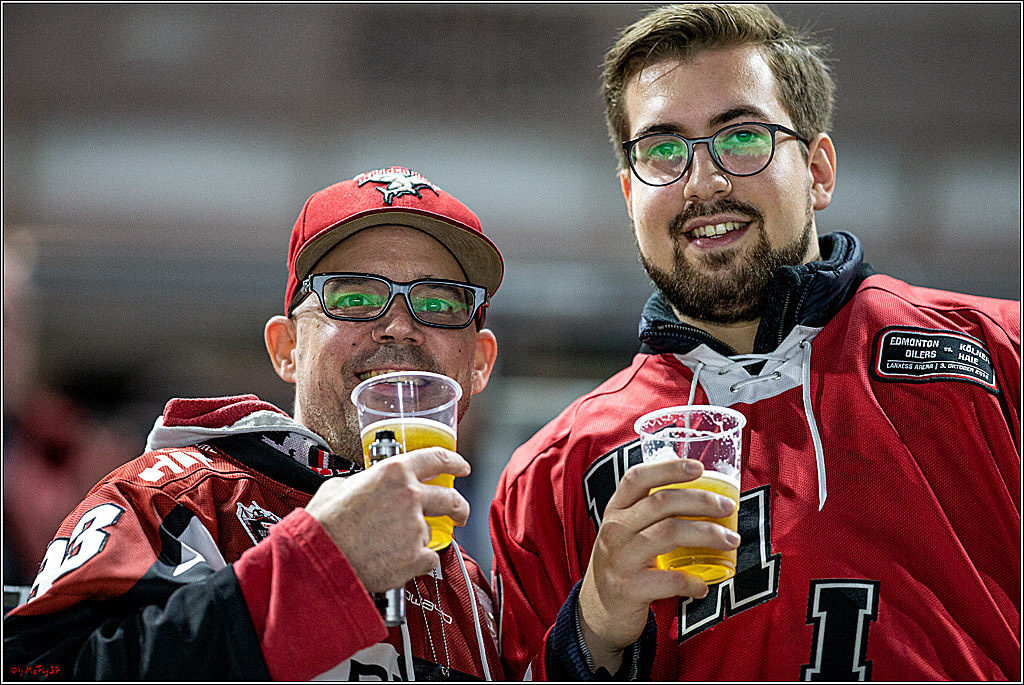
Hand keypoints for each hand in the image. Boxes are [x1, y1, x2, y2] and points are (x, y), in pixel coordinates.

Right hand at [305, 447, 470, 593]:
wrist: (320, 558)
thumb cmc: (325, 524)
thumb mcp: (340, 486)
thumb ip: (364, 482)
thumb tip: (365, 486)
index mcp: (394, 472)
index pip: (437, 459)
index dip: (454, 462)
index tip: (462, 467)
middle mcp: (410, 496)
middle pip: (450, 498)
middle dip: (459, 507)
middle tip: (459, 513)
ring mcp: (416, 527)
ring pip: (432, 532)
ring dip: (420, 539)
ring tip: (395, 547)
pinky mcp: (417, 557)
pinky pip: (429, 559)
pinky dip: (418, 562)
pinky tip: (398, 562)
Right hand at [578, 459, 738, 672]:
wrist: (599, 610)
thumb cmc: (623, 563)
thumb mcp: (626, 531)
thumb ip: (651, 513)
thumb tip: (705, 495)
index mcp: (616, 509)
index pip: (638, 477)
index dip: (669, 468)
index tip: (698, 467)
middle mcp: (615, 529)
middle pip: (662, 502)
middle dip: (701, 501)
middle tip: (728, 507)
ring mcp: (620, 557)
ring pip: (669, 533)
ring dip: (707, 534)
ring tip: (731, 540)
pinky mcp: (629, 587)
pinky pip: (670, 579)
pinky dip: (693, 581)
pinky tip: (703, 585)